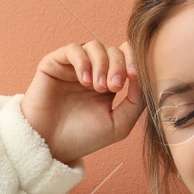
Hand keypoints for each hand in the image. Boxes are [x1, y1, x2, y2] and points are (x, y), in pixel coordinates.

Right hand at [19, 40, 145, 166]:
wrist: (50, 147)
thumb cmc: (83, 138)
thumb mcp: (119, 124)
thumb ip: (136, 101)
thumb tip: (143, 76)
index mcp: (109, 84)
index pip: (127, 59)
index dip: (134, 61)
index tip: (135, 77)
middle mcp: (92, 72)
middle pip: (113, 51)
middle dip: (118, 65)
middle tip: (114, 87)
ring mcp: (73, 67)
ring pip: (95, 46)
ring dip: (102, 63)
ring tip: (97, 86)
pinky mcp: (54, 64)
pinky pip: (72, 49)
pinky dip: (82, 61)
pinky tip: (84, 80)